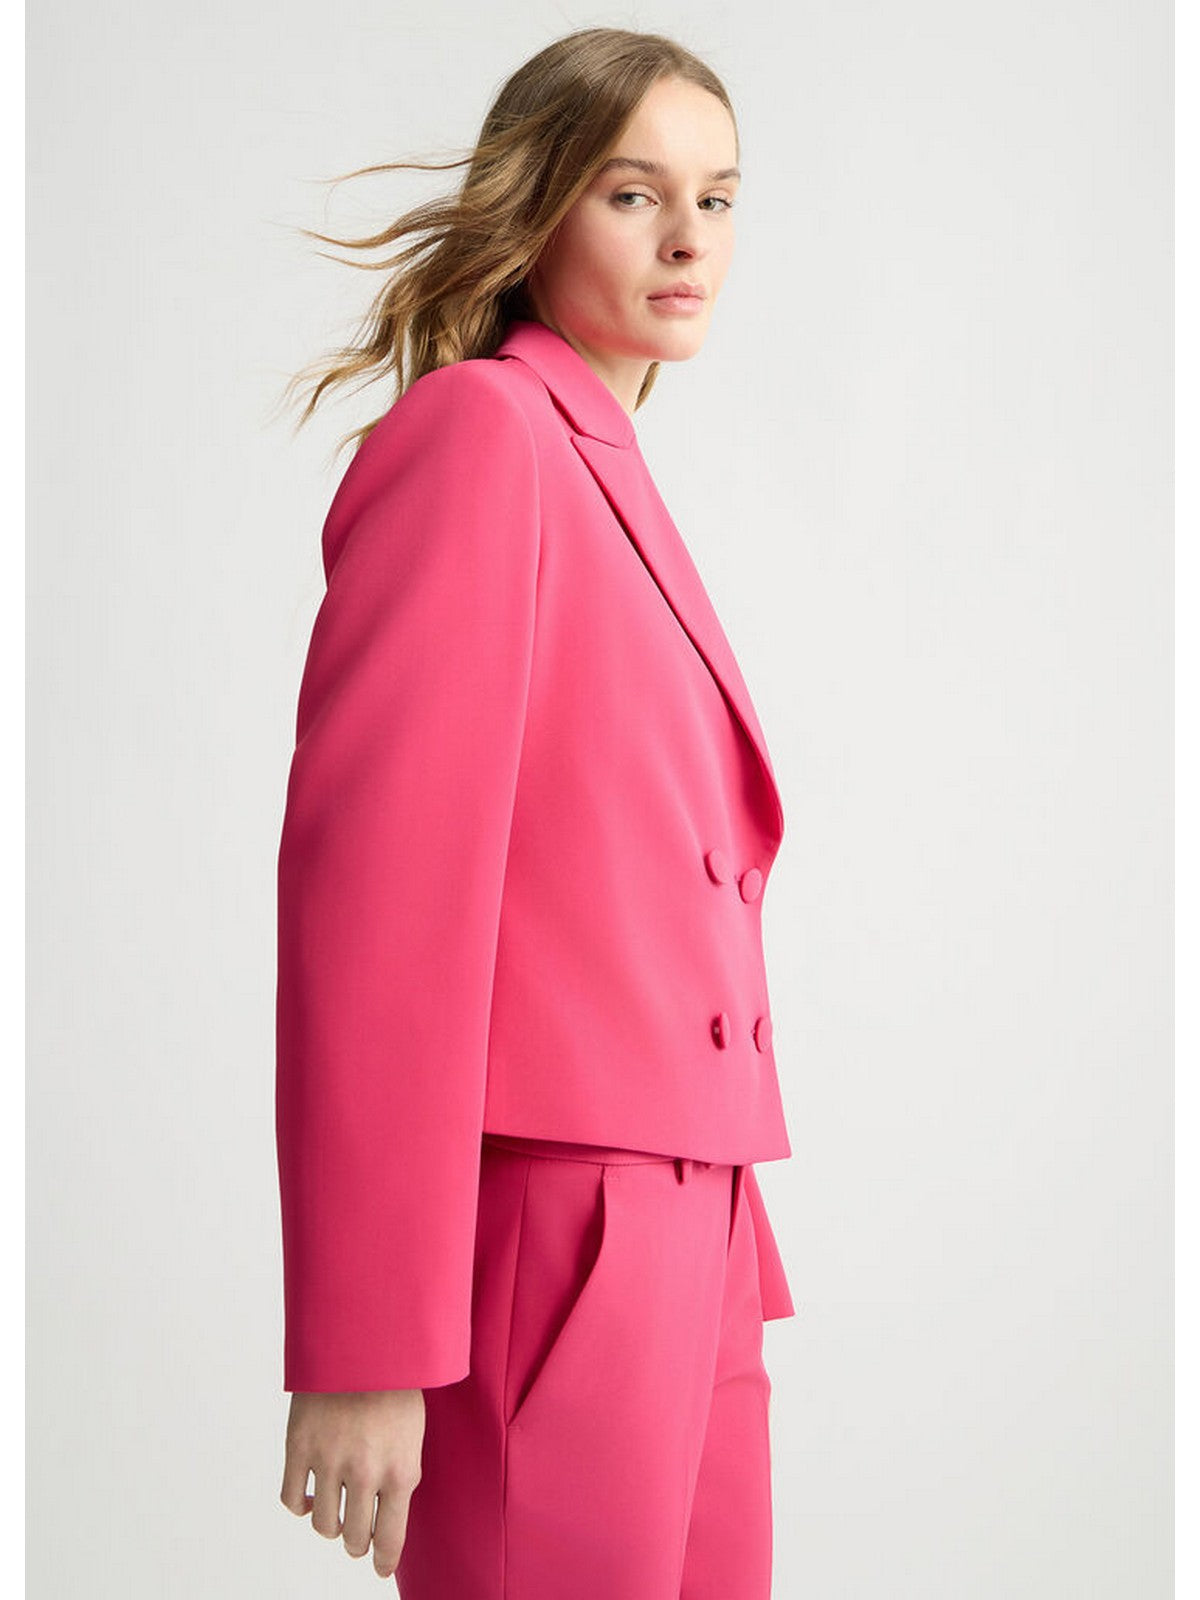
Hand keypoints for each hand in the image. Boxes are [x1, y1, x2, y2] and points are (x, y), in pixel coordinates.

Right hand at [280, 1388, 425, 1578]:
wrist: (364, 1339)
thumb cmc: (395, 1384)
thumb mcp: (412, 1434)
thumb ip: (400, 1475)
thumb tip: (387, 1518)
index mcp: (401, 1470)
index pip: (390, 1538)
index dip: (382, 1560)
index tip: (379, 1567)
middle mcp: (365, 1472)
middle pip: (354, 1538)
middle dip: (356, 1541)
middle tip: (356, 1534)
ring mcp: (329, 1460)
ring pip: (323, 1525)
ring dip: (330, 1523)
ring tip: (335, 1509)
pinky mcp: (299, 1447)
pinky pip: (292, 1499)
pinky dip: (300, 1503)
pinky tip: (310, 1493)